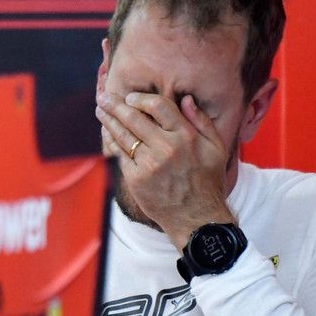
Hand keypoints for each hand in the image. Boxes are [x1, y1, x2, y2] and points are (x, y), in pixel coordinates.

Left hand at [96, 90, 235, 248]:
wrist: (197, 219)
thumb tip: (185, 99)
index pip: (159, 106)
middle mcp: (166, 148)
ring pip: (123, 135)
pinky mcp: (136, 179)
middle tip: (104, 97)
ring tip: (100, 110)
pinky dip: (110, 141)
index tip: (131, 97)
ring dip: (109, 120)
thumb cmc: (208, 183)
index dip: (141, 98)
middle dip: (116, 105)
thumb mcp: (216, 148)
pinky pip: (119, 154)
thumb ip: (202, 121)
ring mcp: (149, 164)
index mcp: (186, 137)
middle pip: (134, 118)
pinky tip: (106, 133)